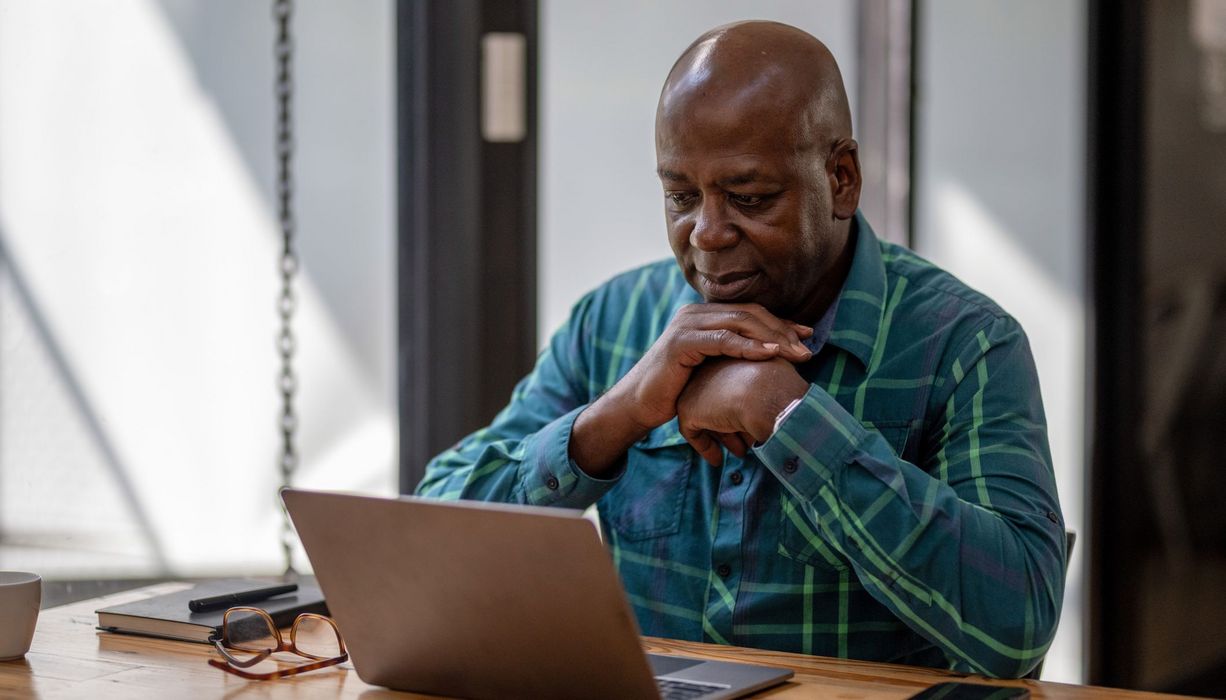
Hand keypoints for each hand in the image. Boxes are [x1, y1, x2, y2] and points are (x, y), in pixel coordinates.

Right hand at [570, 303, 810, 475]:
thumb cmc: (677, 390)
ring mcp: (687, 324)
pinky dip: (749, 346)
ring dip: (772, 337)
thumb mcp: (710, 368)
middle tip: (807, 348)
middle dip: (782, 330)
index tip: (808, 336)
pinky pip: (722, 340)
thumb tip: (769, 358)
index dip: (781, 322)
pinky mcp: (681, 341)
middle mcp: (695, 313)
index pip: (750, 312)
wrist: (640, 404)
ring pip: (739, 323)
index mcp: (703, 315)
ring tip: (795, 352)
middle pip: (749, 314)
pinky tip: (770, 354)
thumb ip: (732, 356)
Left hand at [675, 357, 808, 465]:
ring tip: (739, 452)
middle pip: (717, 400)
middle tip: (747, 442)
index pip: (732, 384)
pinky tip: (718, 460)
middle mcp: (710, 367)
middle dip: (731, 424)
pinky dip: (704, 446)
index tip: (756, 422)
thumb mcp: (777, 380)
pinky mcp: (688, 407)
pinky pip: (692, 431)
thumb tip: (774, 403)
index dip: (743, 406)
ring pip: (705, 415)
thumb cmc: (781, 387)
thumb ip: (769, 387)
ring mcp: (696, 386)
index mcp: (731, 357)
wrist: (766, 393)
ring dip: (721, 436)